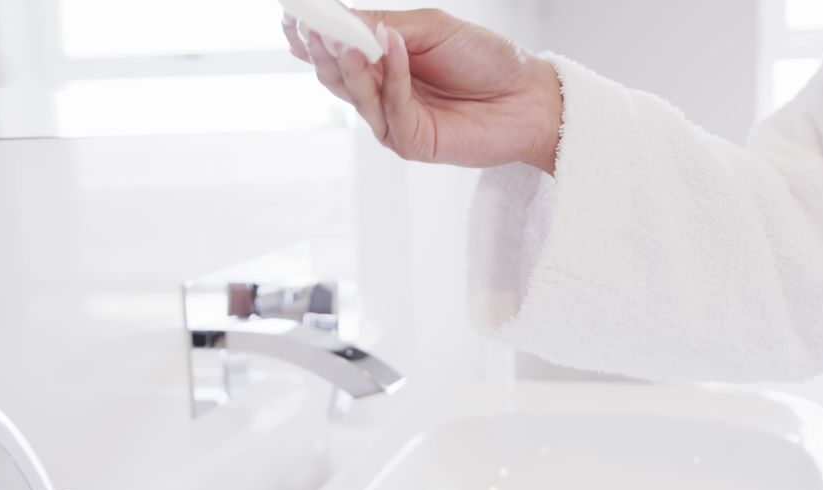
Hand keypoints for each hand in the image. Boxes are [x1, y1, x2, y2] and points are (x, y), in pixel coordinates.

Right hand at [282, 8, 562, 173]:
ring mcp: (392, 120)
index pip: (333, 49)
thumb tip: (341, 18)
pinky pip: (392, 109)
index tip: (292, 15)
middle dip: (320, 49)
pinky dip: (392, 77)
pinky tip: (395, 48)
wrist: (529, 97)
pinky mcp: (411, 142)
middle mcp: (379, 93)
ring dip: (348, 64)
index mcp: (379, 62)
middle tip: (311, 25)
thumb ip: (386, 26)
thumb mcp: (431, 29)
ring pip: (355, 95)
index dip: (309, 34)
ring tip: (343, 38)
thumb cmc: (485, 59)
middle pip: (333, 74)